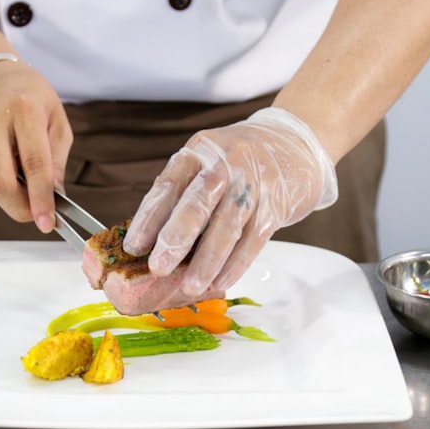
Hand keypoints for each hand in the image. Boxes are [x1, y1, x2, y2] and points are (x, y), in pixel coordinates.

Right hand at [0, 59, 72, 231]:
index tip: (47, 223)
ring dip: (8, 191)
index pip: (34, 164)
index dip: (41, 199)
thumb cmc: (28, 97)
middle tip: (35, 213)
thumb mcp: (55, 120)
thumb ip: (57, 160)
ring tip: (16, 167)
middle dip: (19, 208)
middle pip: (0, 184)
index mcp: (24, 108)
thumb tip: (55, 198)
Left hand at [123, 107, 337, 295]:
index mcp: (199, 152)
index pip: (169, 185)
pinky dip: (236, 263)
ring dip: (207, 260)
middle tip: (159, 267)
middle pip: (198, 202)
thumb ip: (183, 194)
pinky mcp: (275, 204)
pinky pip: (254, 239)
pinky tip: (221, 280)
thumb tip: (152, 243)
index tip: (135, 246)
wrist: (295, 144)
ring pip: (227, 225)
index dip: (149, 217)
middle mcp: (225, 163)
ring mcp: (253, 183)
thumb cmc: (240, 162)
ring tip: (191, 285)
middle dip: (176, 237)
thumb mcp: (208, 163)